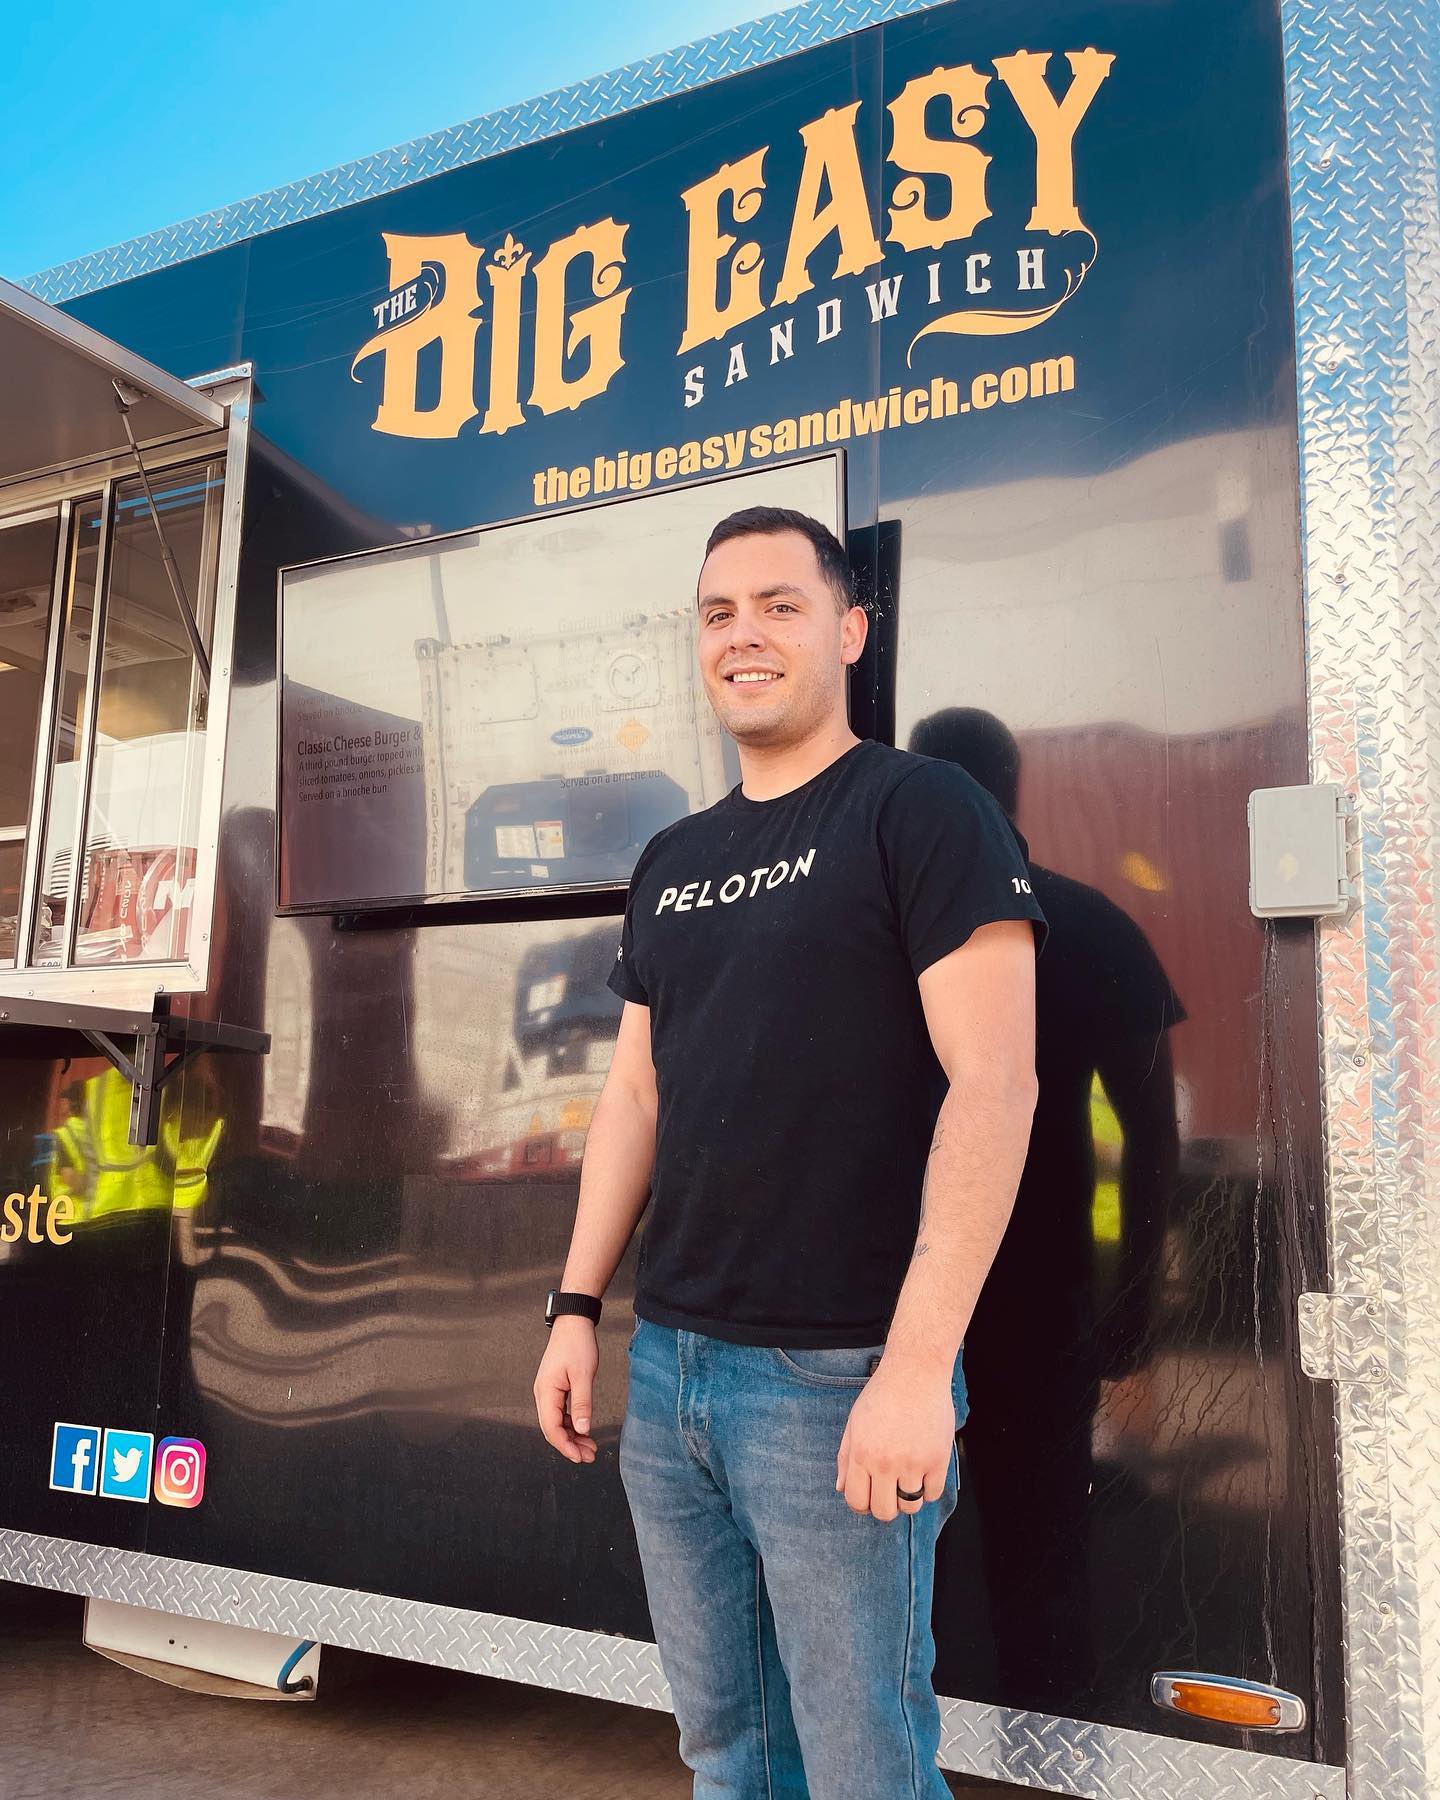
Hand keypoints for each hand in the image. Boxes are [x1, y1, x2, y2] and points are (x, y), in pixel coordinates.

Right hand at [533, 1317, 598, 1463]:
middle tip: (590, 1456)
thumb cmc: (578, 1345)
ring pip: (557, 1422)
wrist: (573, 1323)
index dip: (565, 1446)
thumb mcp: (584, 1374)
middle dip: (570, 1445)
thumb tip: (582, 1430)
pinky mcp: (555, 1388)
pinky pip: (560, 1413)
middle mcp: (542, 1394)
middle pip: (552, 1429)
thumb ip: (582, 1404)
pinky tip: (584, 1431)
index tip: (580, 1458)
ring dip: (572, 1436)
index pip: (551, 1428)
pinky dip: (572, 1424)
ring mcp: (547, 1392)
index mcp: (546, 1392)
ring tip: (591, 1447)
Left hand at [836, 1359, 954, 1520]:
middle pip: (884, 1511)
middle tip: (889, 1491)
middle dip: (885, 1506)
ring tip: (908, 1479)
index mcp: (861, 1454)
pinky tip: (924, 1471)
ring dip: (908, 1498)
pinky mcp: (937, 1459)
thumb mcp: (855, 1423)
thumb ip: (845, 1458)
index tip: (869, 1496)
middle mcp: (885, 1463)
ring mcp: (912, 1463)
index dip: (862, 1504)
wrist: (915, 1372)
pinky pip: (933, 1494)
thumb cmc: (882, 1395)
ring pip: (910, 1507)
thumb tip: (841, 1488)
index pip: (856, 1501)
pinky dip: (928, 1488)